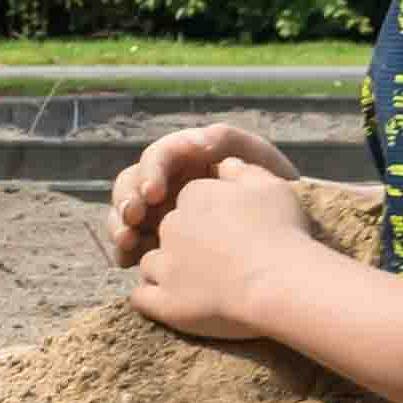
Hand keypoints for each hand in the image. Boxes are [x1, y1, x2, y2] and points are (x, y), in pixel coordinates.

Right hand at [103, 116, 298, 266]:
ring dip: (119, 225)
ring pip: (124, 214)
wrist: (283, 235)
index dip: (150, 173)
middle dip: (127, 200)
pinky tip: (127, 261)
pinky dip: (125, 251)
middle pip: (131, 184)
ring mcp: (159, 213)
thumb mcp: (258, 160)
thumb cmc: (272, 191)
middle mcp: (166, 183)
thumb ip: (229, 142)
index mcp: (185, 159)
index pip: (157, 159)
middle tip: (134, 218)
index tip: (154, 194)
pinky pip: (132, 244)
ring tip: (127, 243)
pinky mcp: (158, 242)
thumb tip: (198, 141)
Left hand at [130, 156, 321, 341]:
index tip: (227, 232)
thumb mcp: (271, 186)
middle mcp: (172, 225)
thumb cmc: (281, 233)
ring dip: (165, 271)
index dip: (206, 217)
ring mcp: (164, 265)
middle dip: (183, 242)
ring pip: (150, 263)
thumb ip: (242, 171)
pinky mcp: (163, 301)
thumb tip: (224, 164)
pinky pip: (141, 297)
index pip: (188, 201)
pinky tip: (171, 303)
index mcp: (194, 195)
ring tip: (197, 285)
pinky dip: (151, 299)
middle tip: (217, 261)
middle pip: (167, 230)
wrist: (281, 283)